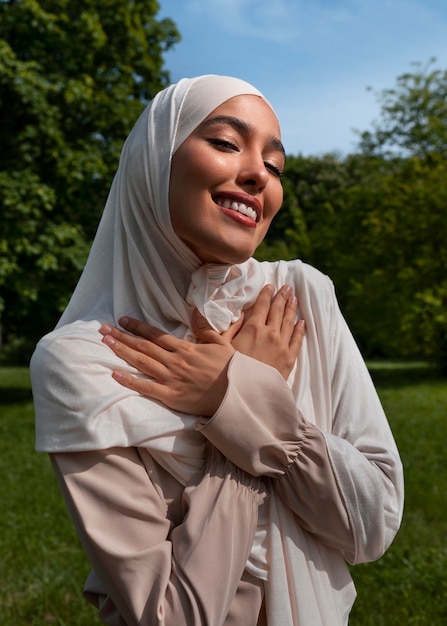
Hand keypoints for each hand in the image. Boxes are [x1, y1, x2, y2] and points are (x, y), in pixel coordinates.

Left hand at [99, 318, 234, 415]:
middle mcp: (175, 361)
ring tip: (106, 343)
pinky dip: (130, 381)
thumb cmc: (231, 370)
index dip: (138, 327)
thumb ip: (205, 328)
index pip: (156, 335)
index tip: (122, 320)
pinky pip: (146, 387)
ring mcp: (172, 379)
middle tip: (103, 329)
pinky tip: (115, 374)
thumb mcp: (221, 344)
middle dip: (122, 336)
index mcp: (186, 348)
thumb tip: (194, 310)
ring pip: (141, 362)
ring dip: (122, 352)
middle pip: (143, 346)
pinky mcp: (171, 396)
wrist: (237, 395)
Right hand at [194, 284, 304, 379]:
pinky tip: (302, 322)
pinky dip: (300, 330)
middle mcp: (270, 333)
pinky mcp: (289, 359)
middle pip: (278, 310)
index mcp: (253, 328)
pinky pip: (297, 340)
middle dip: (283, 297)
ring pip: (289, 322)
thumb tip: (231, 314)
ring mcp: (282, 346)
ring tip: (295, 298)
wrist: (248, 393)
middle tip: (287, 287)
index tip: (271, 286)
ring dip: (292, 309)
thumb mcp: (220, 347)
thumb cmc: (231, 371)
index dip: (266, 294)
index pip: (262, 305)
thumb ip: (225, 328)